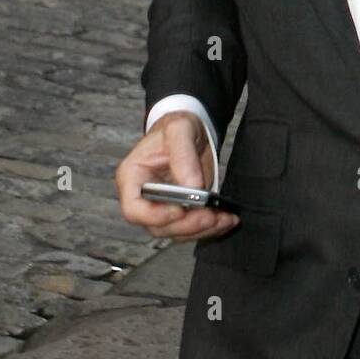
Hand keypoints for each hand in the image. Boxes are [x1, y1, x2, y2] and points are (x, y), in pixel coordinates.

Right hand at [115, 111, 238, 242]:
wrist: (189, 131)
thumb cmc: (175, 127)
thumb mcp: (178, 128)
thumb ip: (183, 154)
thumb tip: (193, 186)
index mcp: (132, 177)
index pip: (133, 209)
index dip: (155, 216)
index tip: (180, 210)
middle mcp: (144, 198)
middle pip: (158, 226)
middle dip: (186, 225)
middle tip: (211, 216)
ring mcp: (162, 207)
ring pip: (177, 231)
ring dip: (202, 229)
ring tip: (225, 218)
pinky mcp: (181, 211)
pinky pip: (192, 228)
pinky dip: (211, 228)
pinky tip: (227, 219)